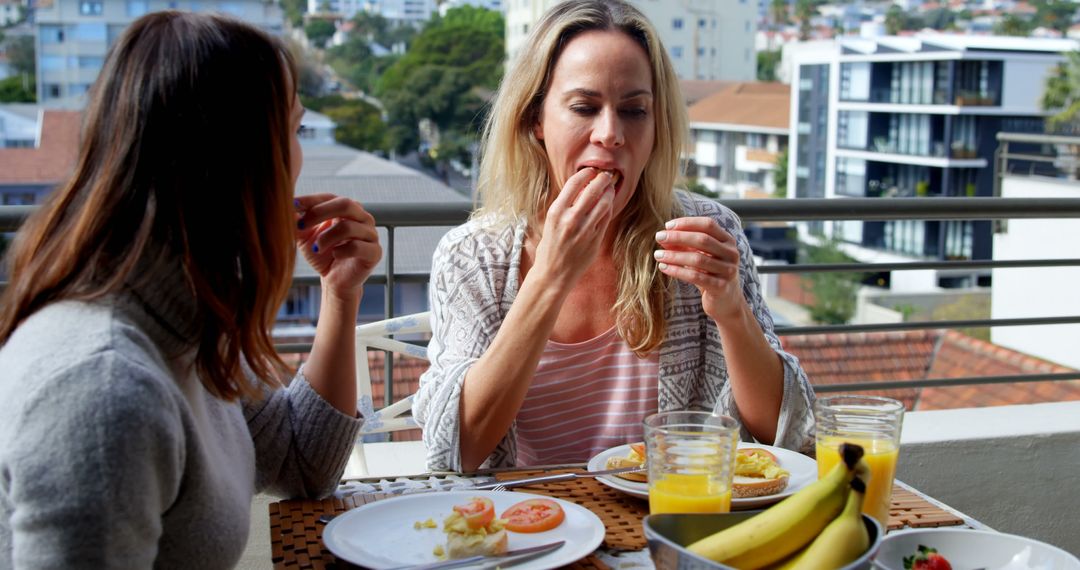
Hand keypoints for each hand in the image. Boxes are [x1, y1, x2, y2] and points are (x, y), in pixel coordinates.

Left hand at [295, 194, 380, 301]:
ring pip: (349, 227)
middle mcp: (362, 218)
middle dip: (320, 213)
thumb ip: (297, 222)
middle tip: (301, 224)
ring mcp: (371, 235)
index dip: (311, 200)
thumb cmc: (322, 255)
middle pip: (345, 204)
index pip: (329, 197)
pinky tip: (335, 255)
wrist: (335, 281)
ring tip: (315, 248)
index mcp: (347, 209)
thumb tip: (285, 207)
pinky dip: (341, 251)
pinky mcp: (374, 253)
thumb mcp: (305, 236)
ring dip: (326, 237)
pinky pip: (358, 247)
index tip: (292, 205)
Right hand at [531, 168, 616, 286]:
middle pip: (593, 190)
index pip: (574, 183)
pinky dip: (609, 208)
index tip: (591, 171)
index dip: (586, 173)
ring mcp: (584, 230)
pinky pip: (606, 218)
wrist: (553, 274)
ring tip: (609, 188)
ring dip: (609, 192)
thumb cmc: (550, 247)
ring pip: (604, 203)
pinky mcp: (595, 240)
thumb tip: (581, 187)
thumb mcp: (550, 222)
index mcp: (556, 212)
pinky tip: (607, 205)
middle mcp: (570, 219)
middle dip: (602, 179)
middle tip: (605, 175)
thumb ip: (565, 205)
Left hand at [655, 217, 744, 321]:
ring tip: (658, 254)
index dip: (687, 223)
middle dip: (678, 237)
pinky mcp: (721, 287)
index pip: (708, 225)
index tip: (667, 225)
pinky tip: (664, 267)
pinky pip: (695, 277)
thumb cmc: (710, 275)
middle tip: (659, 237)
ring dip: (674, 255)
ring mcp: (728, 271)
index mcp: (728, 241)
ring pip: (697, 259)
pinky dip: (677, 271)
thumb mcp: (699, 257)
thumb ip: (685, 246)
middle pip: (703, 239)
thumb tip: (663, 237)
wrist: (726, 302)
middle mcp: (731, 254)